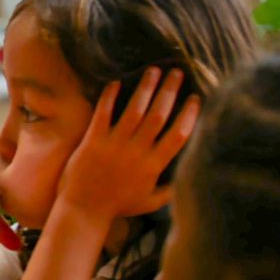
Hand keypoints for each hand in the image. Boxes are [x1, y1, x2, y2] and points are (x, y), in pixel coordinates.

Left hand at [58, 69, 198, 219]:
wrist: (84, 209)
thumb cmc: (118, 206)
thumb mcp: (150, 201)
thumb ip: (171, 189)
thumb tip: (190, 176)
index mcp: (153, 165)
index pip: (178, 134)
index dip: (189, 114)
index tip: (195, 98)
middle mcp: (136, 152)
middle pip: (158, 115)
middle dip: (169, 91)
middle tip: (176, 72)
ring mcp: (114, 145)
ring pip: (134, 110)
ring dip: (145, 88)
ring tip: (153, 70)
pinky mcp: (92, 140)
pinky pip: (103, 113)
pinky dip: (110, 96)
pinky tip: (116, 82)